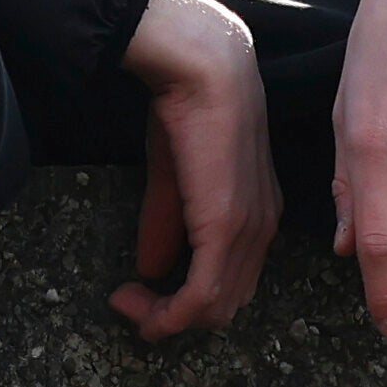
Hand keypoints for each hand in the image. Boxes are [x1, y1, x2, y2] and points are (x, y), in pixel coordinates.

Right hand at [102, 0, 273, 339]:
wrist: (204, 69)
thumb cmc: (190, 108)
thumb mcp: (173, 176)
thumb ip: (166, 224)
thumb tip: (150, 270)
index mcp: (256, 216)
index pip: (230, 283)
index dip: (185, 299)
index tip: (137, 291)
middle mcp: (261, 230)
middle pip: (224, 305)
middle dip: (172, 315)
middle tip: (127, 302)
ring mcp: (247, 232)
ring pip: (213, 308)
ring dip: (164, 316)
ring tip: (124, 300)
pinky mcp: (225, 229)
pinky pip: (202, 296)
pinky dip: (168, 313)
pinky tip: (132, 300)